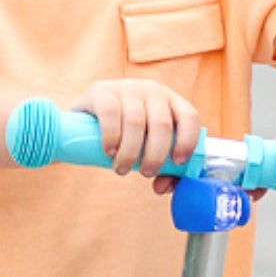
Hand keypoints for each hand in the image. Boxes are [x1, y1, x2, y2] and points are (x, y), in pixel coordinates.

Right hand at [70, 78, 202, 189]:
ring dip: (130, 152)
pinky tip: (109, 151)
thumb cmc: (126, 137)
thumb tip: (163, 188)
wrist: (85, 121)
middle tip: (146, 173)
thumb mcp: (147, 149)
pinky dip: (112, 137)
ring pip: (136, 122)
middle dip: (155, 155)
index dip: (187, 141)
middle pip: (161, 124)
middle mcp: (152, 90)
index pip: (190, 117)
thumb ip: (162, 170)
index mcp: (171, 102)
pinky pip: (111, 113)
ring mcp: (127, 88)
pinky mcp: (102, 91)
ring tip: (122, 169)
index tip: (177, 162)